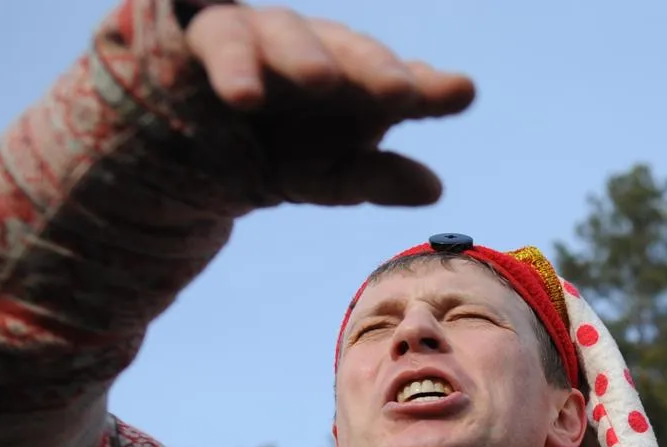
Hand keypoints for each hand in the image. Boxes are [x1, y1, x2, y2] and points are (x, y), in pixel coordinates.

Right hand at [184, 5, 475, 206]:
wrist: (206, 142)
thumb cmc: (286, 151)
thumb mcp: (331, 176)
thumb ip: (378, 178)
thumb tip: (434, 189)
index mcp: (360, 82)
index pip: (402, 82)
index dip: (431, 88)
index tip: (461, 92)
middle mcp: (320, 50)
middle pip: (352, 52)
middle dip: (374, 68)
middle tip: (401, 90)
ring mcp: (267, 37)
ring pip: (286, 36)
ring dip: (302, 55)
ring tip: (319, 81)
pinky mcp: (213, 37)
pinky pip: (222, 40)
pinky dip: (232, 62)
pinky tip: (242, 90)